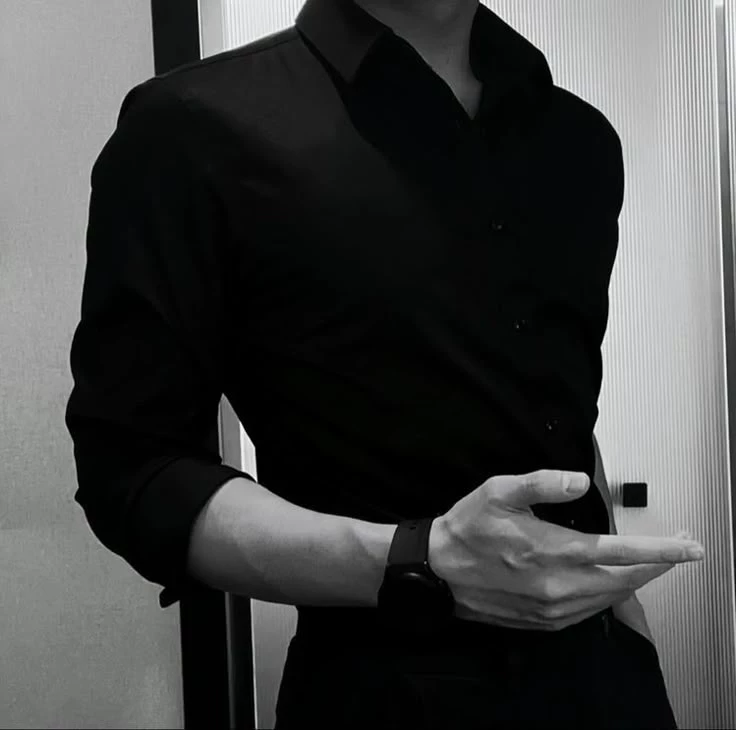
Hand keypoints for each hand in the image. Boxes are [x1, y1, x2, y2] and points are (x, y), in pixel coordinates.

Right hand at [428, 469, 703, 631]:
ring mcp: (553, 609)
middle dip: (657, 566)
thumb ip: (542, 483)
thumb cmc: (467, 529)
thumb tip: (580, 482)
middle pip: (625, 580)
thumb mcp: (498, 492)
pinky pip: (589, 612)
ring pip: (610, 599)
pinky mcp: (544, 622)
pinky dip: (608, 597)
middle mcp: (558, 586)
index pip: (621, 552)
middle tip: (678, 551)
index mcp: (553, 551)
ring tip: (648, 564)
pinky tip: (609, 582)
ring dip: (635, 581)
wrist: (437, 572)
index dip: (661, 550)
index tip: (689, 548)